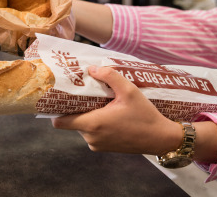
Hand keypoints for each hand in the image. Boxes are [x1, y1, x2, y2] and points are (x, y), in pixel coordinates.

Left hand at [52, 66, 182, 155]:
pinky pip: (92, 134)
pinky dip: (95, 124)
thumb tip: (91, 69)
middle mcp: (91, 137)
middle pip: (71, 121)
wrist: (161, 139)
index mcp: (93, 124)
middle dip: (75, 108)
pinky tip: (106, 113)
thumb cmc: (145, 115)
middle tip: (82, 93)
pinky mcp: (104, 148)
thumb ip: (110, 76)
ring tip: (97, 101)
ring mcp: (97, 145)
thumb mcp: (129, 90)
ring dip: (86, 115)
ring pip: (82, 127)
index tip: (60, 98)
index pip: (59, 123)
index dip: (55, 111)